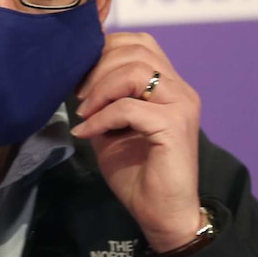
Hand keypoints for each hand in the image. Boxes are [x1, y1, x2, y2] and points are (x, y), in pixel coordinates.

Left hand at [71, 32, 201, 251]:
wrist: (161, 213)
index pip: (140, 43)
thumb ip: (104, 98)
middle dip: (98, 67)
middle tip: (78, 94)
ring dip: (100, 89)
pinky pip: (129, 108)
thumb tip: (76, 75)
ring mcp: (181, 105)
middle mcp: (180, 89)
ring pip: (135, 72)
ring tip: (84, 112)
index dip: (106, 48)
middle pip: (137, 50)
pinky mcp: (174, 126)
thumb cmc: (137, 172)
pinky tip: (87, 133)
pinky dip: (101, 118)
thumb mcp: (112, 125)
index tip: (80, 74)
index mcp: (168, 85)